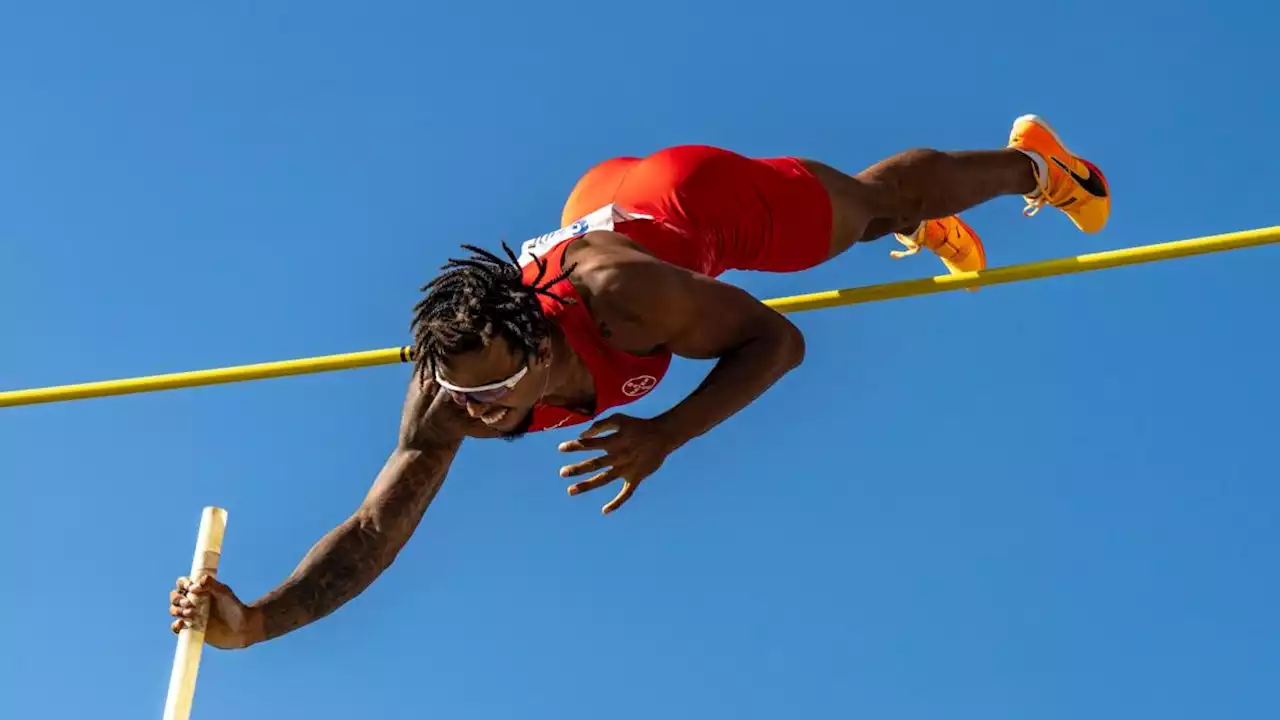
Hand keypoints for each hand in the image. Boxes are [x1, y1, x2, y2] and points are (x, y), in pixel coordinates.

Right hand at [169, 573, 261, 648]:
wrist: (241, 628)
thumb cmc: (234, 607)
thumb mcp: (224, 593)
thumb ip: (211, 584)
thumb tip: (194, 585)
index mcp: (200, 590)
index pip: (183, 583)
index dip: (183, 584)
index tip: (190, 587)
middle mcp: (193, 602)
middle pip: (175, 597)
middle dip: (177, 598)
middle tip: (189, 603)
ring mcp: (191, 616)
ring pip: (174, 610)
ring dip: (177, 610)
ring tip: (191, 613)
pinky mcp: (191, 629)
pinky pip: (176, 627)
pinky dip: (175, 625)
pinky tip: (182, 624)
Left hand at [557, 413, 680, 513]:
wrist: (663, 435)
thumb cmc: (638, 426)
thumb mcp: (620, 419)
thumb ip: (601, 425)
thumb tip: (582, 435)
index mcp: (614, 441)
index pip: (590, 444)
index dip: (575, 445)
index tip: (561, 448)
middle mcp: (618, 456)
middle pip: (594, 464)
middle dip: (577, 468)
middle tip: (562, 473)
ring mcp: (626, 469)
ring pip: (604, 479)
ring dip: (587, 485)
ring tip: (570, 491)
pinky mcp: (636, 478)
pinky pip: (626, 493)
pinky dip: (617, 502)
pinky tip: (605, 511)